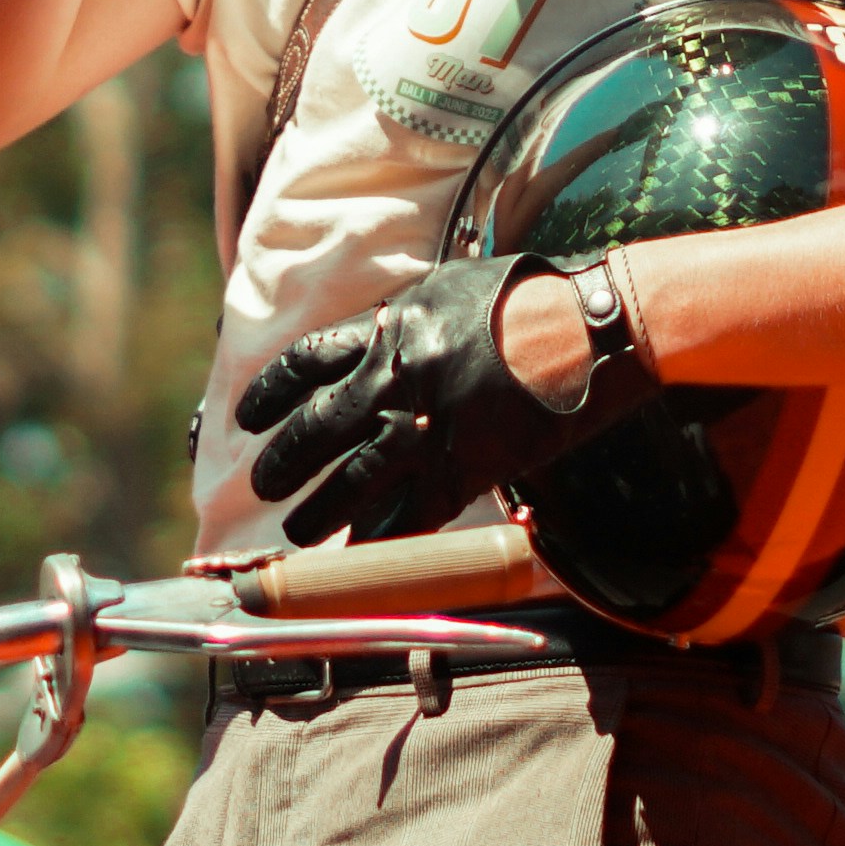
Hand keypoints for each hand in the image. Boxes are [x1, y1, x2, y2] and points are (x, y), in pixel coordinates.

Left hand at [235, 252, 663, 553]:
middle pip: (317, 430)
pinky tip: (359, 557)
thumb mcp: (451, 288)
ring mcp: (429, 427)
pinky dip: (380, 542)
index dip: (270, 394)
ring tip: (298, 531)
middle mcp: (397, 378)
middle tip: (263, 485)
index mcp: (389, 329)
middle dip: (281, 464)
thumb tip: (372, 333)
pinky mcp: (465, 467)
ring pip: (352, 482)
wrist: (596, 329)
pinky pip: (408, 516)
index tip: (248, 417)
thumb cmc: (531, 300)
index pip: (305, 363)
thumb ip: (404, 317)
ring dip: (318, 512)